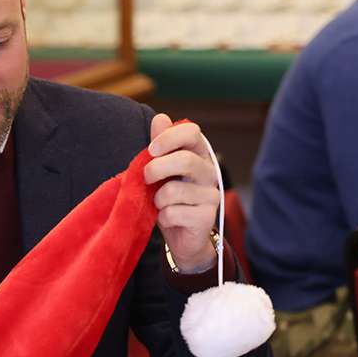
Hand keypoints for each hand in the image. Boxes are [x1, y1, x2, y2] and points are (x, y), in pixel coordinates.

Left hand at [144, 114, 220, 271]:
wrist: (183, 238)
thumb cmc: (171, 199)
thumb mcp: (162, 170)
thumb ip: (161, 146)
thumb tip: (160, 118)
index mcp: (199, 155)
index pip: (192, 132)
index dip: (169, 137)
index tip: (151, 150)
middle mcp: (210, 172)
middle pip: (185, 160)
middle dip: (156, 169)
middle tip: (146, 178)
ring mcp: (211, 195)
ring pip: (174, 190)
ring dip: (158, 199)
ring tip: (159, 204)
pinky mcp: (206, 217)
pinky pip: (174, 212)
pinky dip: (163, 217)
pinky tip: (168, 219)